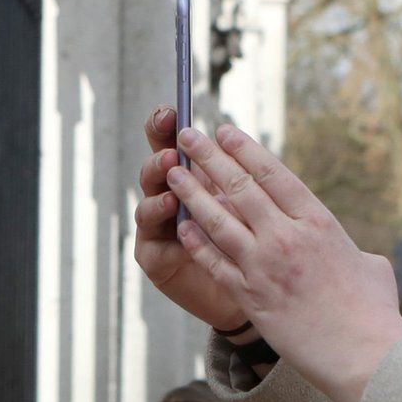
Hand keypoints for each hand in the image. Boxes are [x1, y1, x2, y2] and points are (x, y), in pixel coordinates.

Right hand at [136, 107, 247, 332]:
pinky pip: (153, 246)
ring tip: (172, 193)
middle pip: (154, 171)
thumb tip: (231, 139)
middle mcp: (167, 197)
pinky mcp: (156, 259)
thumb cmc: (252, 238)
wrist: (254, 289)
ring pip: (147, 206)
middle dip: (160, 159)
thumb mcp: (247, 201)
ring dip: (158, 197)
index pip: (169, 143)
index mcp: (188, 176)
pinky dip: (165, 237)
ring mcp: (157, 229)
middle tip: (172, 155)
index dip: (163, 126)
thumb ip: (236, 175)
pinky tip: (178, 227)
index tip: (170, 112)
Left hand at [165, 124, 401, 401]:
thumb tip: (354, 253)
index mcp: (319, 223)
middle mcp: (287, 237)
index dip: (244, 149)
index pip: (273, 174)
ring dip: (192, 192)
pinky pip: (213, 261)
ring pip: (218, 219)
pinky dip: (195, 240)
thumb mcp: (371, 267)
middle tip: (188, 134)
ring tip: (172, 171)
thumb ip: (352, 250)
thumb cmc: (374, 314)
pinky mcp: (249, 296)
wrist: (364, 357)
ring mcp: (264, 267)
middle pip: (240, 187)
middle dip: (210, 157)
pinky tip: (180, 224)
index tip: (225, 130)